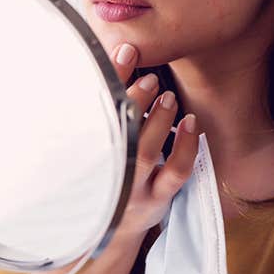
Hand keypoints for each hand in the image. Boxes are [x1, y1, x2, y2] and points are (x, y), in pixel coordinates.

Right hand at [27, 43, 199, 273]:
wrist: (109, 224)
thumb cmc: (105, 165)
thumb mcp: (98, 133)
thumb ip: (109, 96)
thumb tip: (125, 49)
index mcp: (82, 149)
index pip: (92, 108)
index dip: (110, 76)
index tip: (126, 50)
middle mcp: (104, 171)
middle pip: (118, 132)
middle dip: (135, 100)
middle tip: (150, 80)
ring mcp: (131, 187)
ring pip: (146, 152)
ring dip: (160, 119)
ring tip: (167, 97)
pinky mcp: (155, 200)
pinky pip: (175, 172)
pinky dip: (186, 146)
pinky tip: (191, 124)